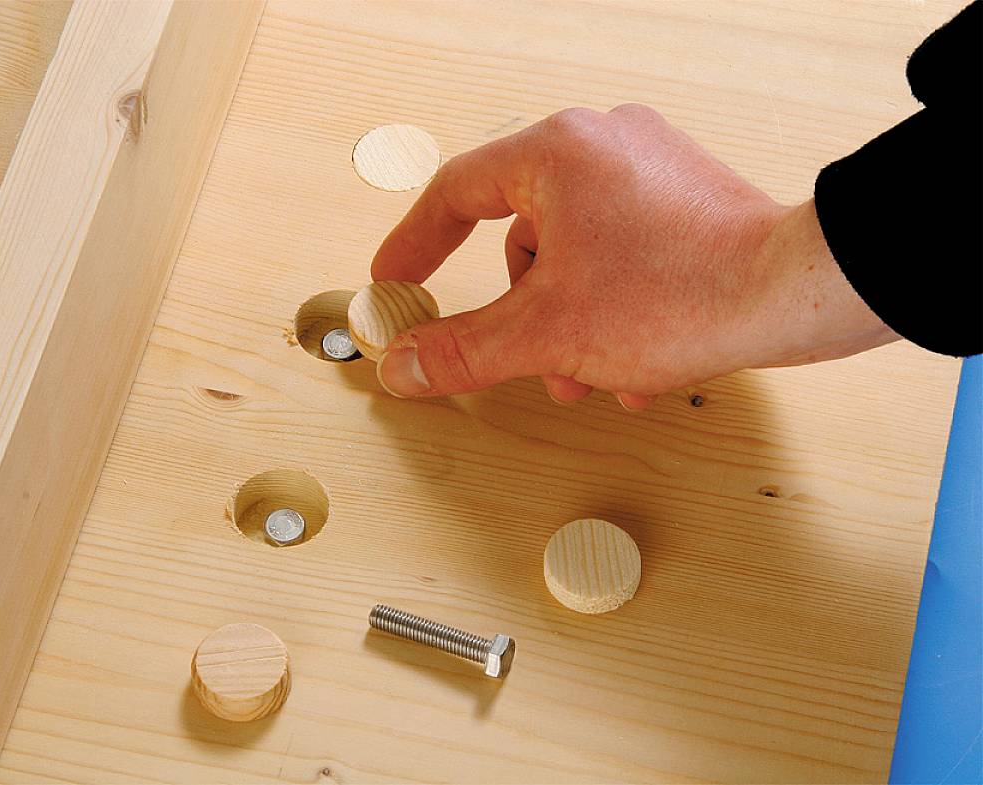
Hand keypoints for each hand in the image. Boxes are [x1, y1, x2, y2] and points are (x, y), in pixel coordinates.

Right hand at [371, 106, 897, 407]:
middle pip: (518, 235)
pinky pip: (620, 254)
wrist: (800, 293)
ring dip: (568, 324)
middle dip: (518, 314)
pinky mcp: (685, 199)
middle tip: (516, 358)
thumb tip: (402, 365)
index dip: (415, 245)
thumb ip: (462, 351)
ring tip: (591, 377)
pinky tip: (631, 365)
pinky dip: (611, 309)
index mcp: (556, 153)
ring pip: (572, 254)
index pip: (455, 193)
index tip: (396, 282)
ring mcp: (649, 167)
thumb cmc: (684, 293)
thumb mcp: (546, 333)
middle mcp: (602, 144)